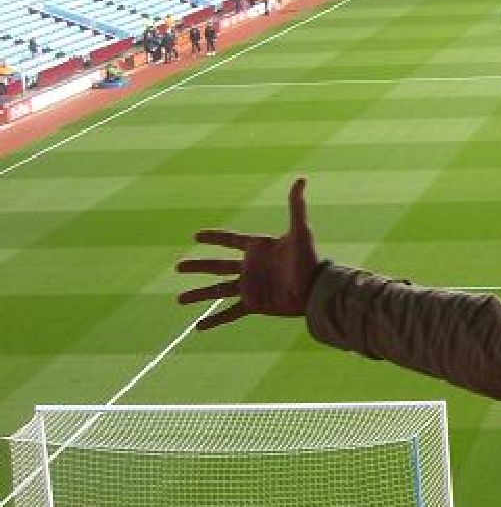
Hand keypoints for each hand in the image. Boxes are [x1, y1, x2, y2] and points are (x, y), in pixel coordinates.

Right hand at [176, 178, 320, 329]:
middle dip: (198, 266)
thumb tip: (302, 178)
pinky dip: (214, 321)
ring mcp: (251, 286)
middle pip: (217, 266)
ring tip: (179, 300)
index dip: (215, 237)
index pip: (231, 240)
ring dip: (198, 294)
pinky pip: (229, 313)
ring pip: (217, 290)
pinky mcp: (254, 304)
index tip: (197, 235)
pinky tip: (198, 328)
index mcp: (259, 248)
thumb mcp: (301, 231)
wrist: (316, 289)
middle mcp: (251, 267)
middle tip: (178, 267)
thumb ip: (296, 206)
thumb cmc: (310, 259)